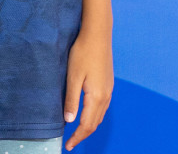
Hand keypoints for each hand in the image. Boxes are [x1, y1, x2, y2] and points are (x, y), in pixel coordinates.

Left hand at [63, 26, 113, 150]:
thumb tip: (69, 121)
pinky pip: (103, 107)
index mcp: (96, 97)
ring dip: (89, 127)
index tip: (68, 146)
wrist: (98, 35)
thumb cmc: (83, 53)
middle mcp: (106, 96)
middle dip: (83, 135)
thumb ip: (72, 100)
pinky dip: (94, 117)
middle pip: (95, 123)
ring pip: (100, 116)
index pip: (86, 124)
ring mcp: (109, 90)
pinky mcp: (108, 84)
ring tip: (77, 132)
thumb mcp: (73, 77)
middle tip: (71, 143)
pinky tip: (87, 115)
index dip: (77, 137)